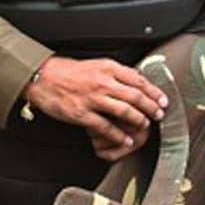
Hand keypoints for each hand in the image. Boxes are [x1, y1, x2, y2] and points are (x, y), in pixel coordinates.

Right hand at [24, 56, 167, 161]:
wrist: (42, 77)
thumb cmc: (68, 71)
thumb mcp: (96, 64)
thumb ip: (115, 73)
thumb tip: (136, 81)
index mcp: (108, 68)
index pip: (138, 80)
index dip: (154, 91)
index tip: (162, 99)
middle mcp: (103, 82)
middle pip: (135, 96)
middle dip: (151, 107)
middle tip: (159, 114)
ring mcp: (92, 98)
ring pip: (124, 110)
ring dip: (138, 120)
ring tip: (146, 126)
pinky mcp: (82, 113)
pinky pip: (105, 126)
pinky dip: (118, 135)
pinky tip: (126, 139)